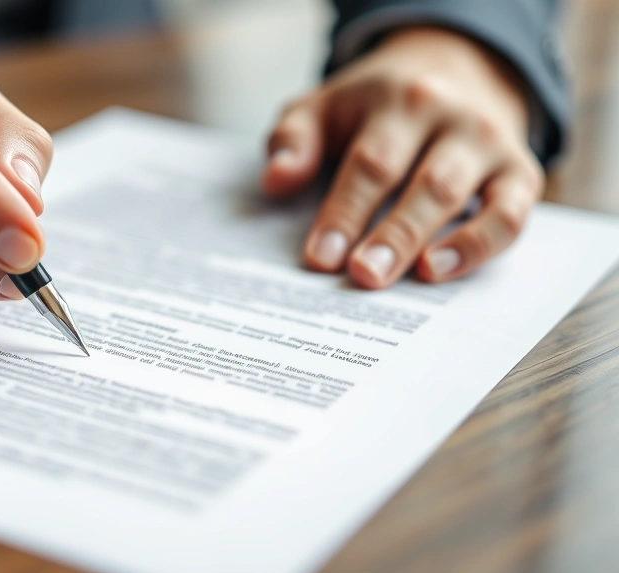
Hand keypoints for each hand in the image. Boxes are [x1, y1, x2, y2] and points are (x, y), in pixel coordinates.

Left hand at [261, 27, 544, 287]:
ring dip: (432, 242)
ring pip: (464, 198)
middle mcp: (450, 118)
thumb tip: (275, 180)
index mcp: (398, 100)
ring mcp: (489, 145)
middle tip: (362, 275)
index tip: (319, 257)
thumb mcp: (325, 106)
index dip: (345, 212)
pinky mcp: (519, 173)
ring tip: (409, 279)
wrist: (454, 69)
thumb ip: (294, 139)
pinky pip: (510, 215)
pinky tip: (442, 270)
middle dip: (392, 234)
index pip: (371, 162)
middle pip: (422, 183)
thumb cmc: (374, 106)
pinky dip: (481, 245)